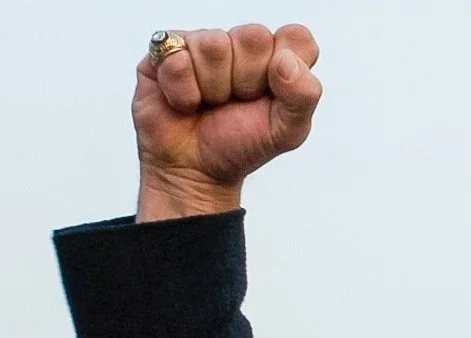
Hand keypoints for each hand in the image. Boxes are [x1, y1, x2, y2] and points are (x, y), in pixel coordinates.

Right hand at [133, 24, 321, 220]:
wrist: (194, 169)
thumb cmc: (241, 146)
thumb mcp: (288, 132)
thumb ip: (304, 96)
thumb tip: (286, 60)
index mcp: (278, 59)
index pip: (297, 36)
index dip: (287, 65)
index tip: (273, 93)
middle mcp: (241, 45)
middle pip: (254, 35)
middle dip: (247, 79)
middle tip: (238, 102)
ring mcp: (203, 44)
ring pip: (214, 45)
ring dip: (213, 87)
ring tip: (211, 103)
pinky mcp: (165, 49)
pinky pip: (178, 58)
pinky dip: (185, 92)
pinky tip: (186, 102)